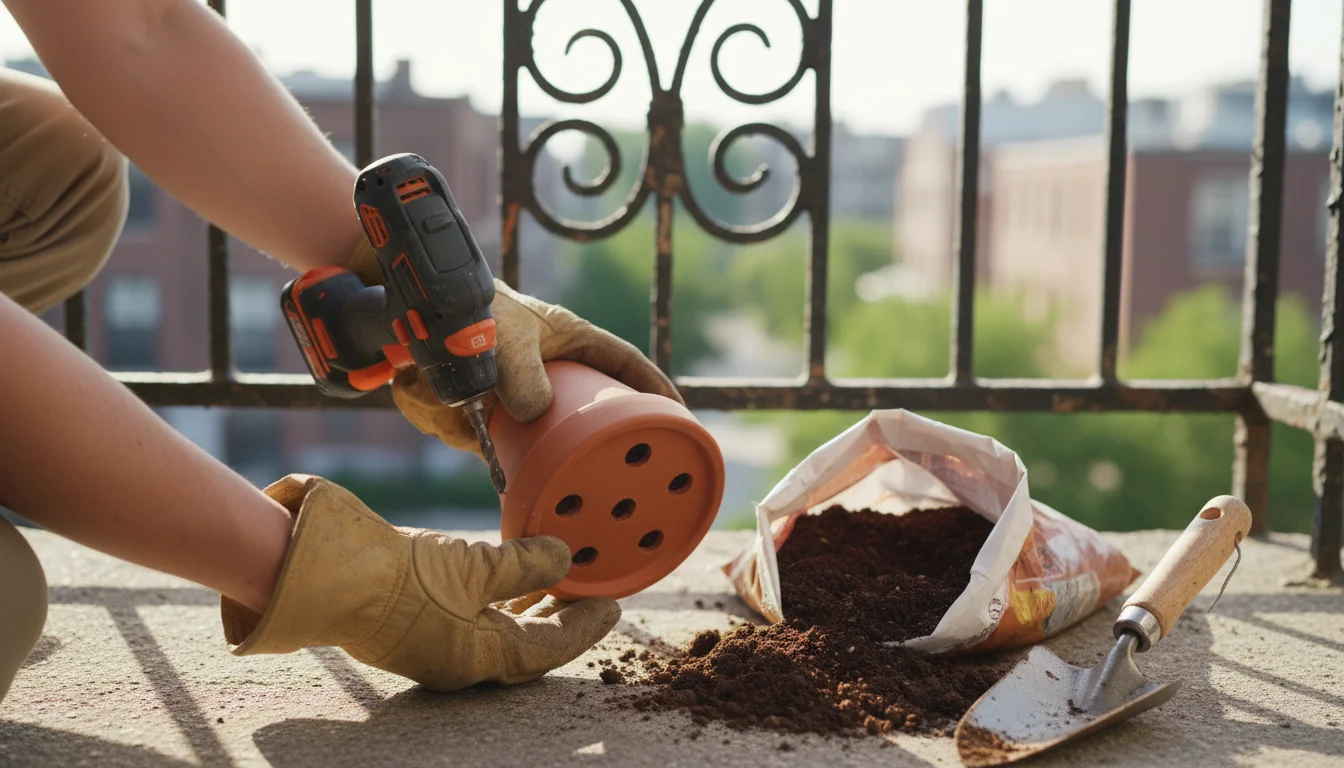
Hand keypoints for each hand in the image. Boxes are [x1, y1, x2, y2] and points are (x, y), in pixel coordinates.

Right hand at [220, 475, 619, 690]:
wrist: (318, 571)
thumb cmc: (395, 575)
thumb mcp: (471, 565)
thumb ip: (523, 563)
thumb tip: (566, 558)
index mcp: (475, 658)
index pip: (546, 649)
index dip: (583, 627)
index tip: (613, 605)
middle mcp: (456, 658)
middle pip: (523, 644)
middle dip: (558, 618)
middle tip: (588, 590)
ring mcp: (431, 639)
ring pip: (495, 628)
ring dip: (526, 604)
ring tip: (553, 576)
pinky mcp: (410, 616)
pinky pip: (468, 612)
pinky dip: (494, 593)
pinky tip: (501, 567)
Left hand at [348, 238, 681, 457]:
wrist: (399, 307)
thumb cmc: (464, 307)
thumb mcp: (502, 332)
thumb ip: (519, 372)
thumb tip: (533, 416)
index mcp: (570, 342)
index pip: (625, 364)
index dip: (656, 391)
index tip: (679, 418)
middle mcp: (545, 375)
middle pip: (574, 418)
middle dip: (550, 440)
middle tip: (548, 455)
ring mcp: (509, 399)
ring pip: (508, 437)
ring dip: (464, 420)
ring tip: (434, 382)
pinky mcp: (472, 415)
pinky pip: (463, 435)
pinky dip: (434, 414)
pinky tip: (415, 382)